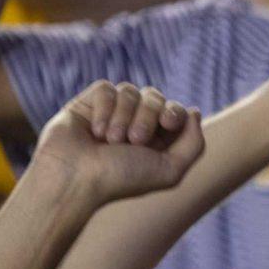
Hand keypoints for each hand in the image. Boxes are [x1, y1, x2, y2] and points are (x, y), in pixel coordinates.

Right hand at [33, 81, 205, 204]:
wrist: (74, 179)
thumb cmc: (120, 179)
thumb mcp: (169, 170)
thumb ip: (193, 144)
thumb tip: (194, 111)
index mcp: (155, 141)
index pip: (175, 111)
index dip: (174, 112)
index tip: (168, 122)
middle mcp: (133, 125)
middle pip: (155, 97)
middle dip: (148, 115)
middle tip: (134, 140)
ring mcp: (110, 113)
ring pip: (130, 91)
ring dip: (124, 116)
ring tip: (111, 140)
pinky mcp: (87, 104)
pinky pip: (106, 89)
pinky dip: (105, 109)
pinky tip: (95, 131)